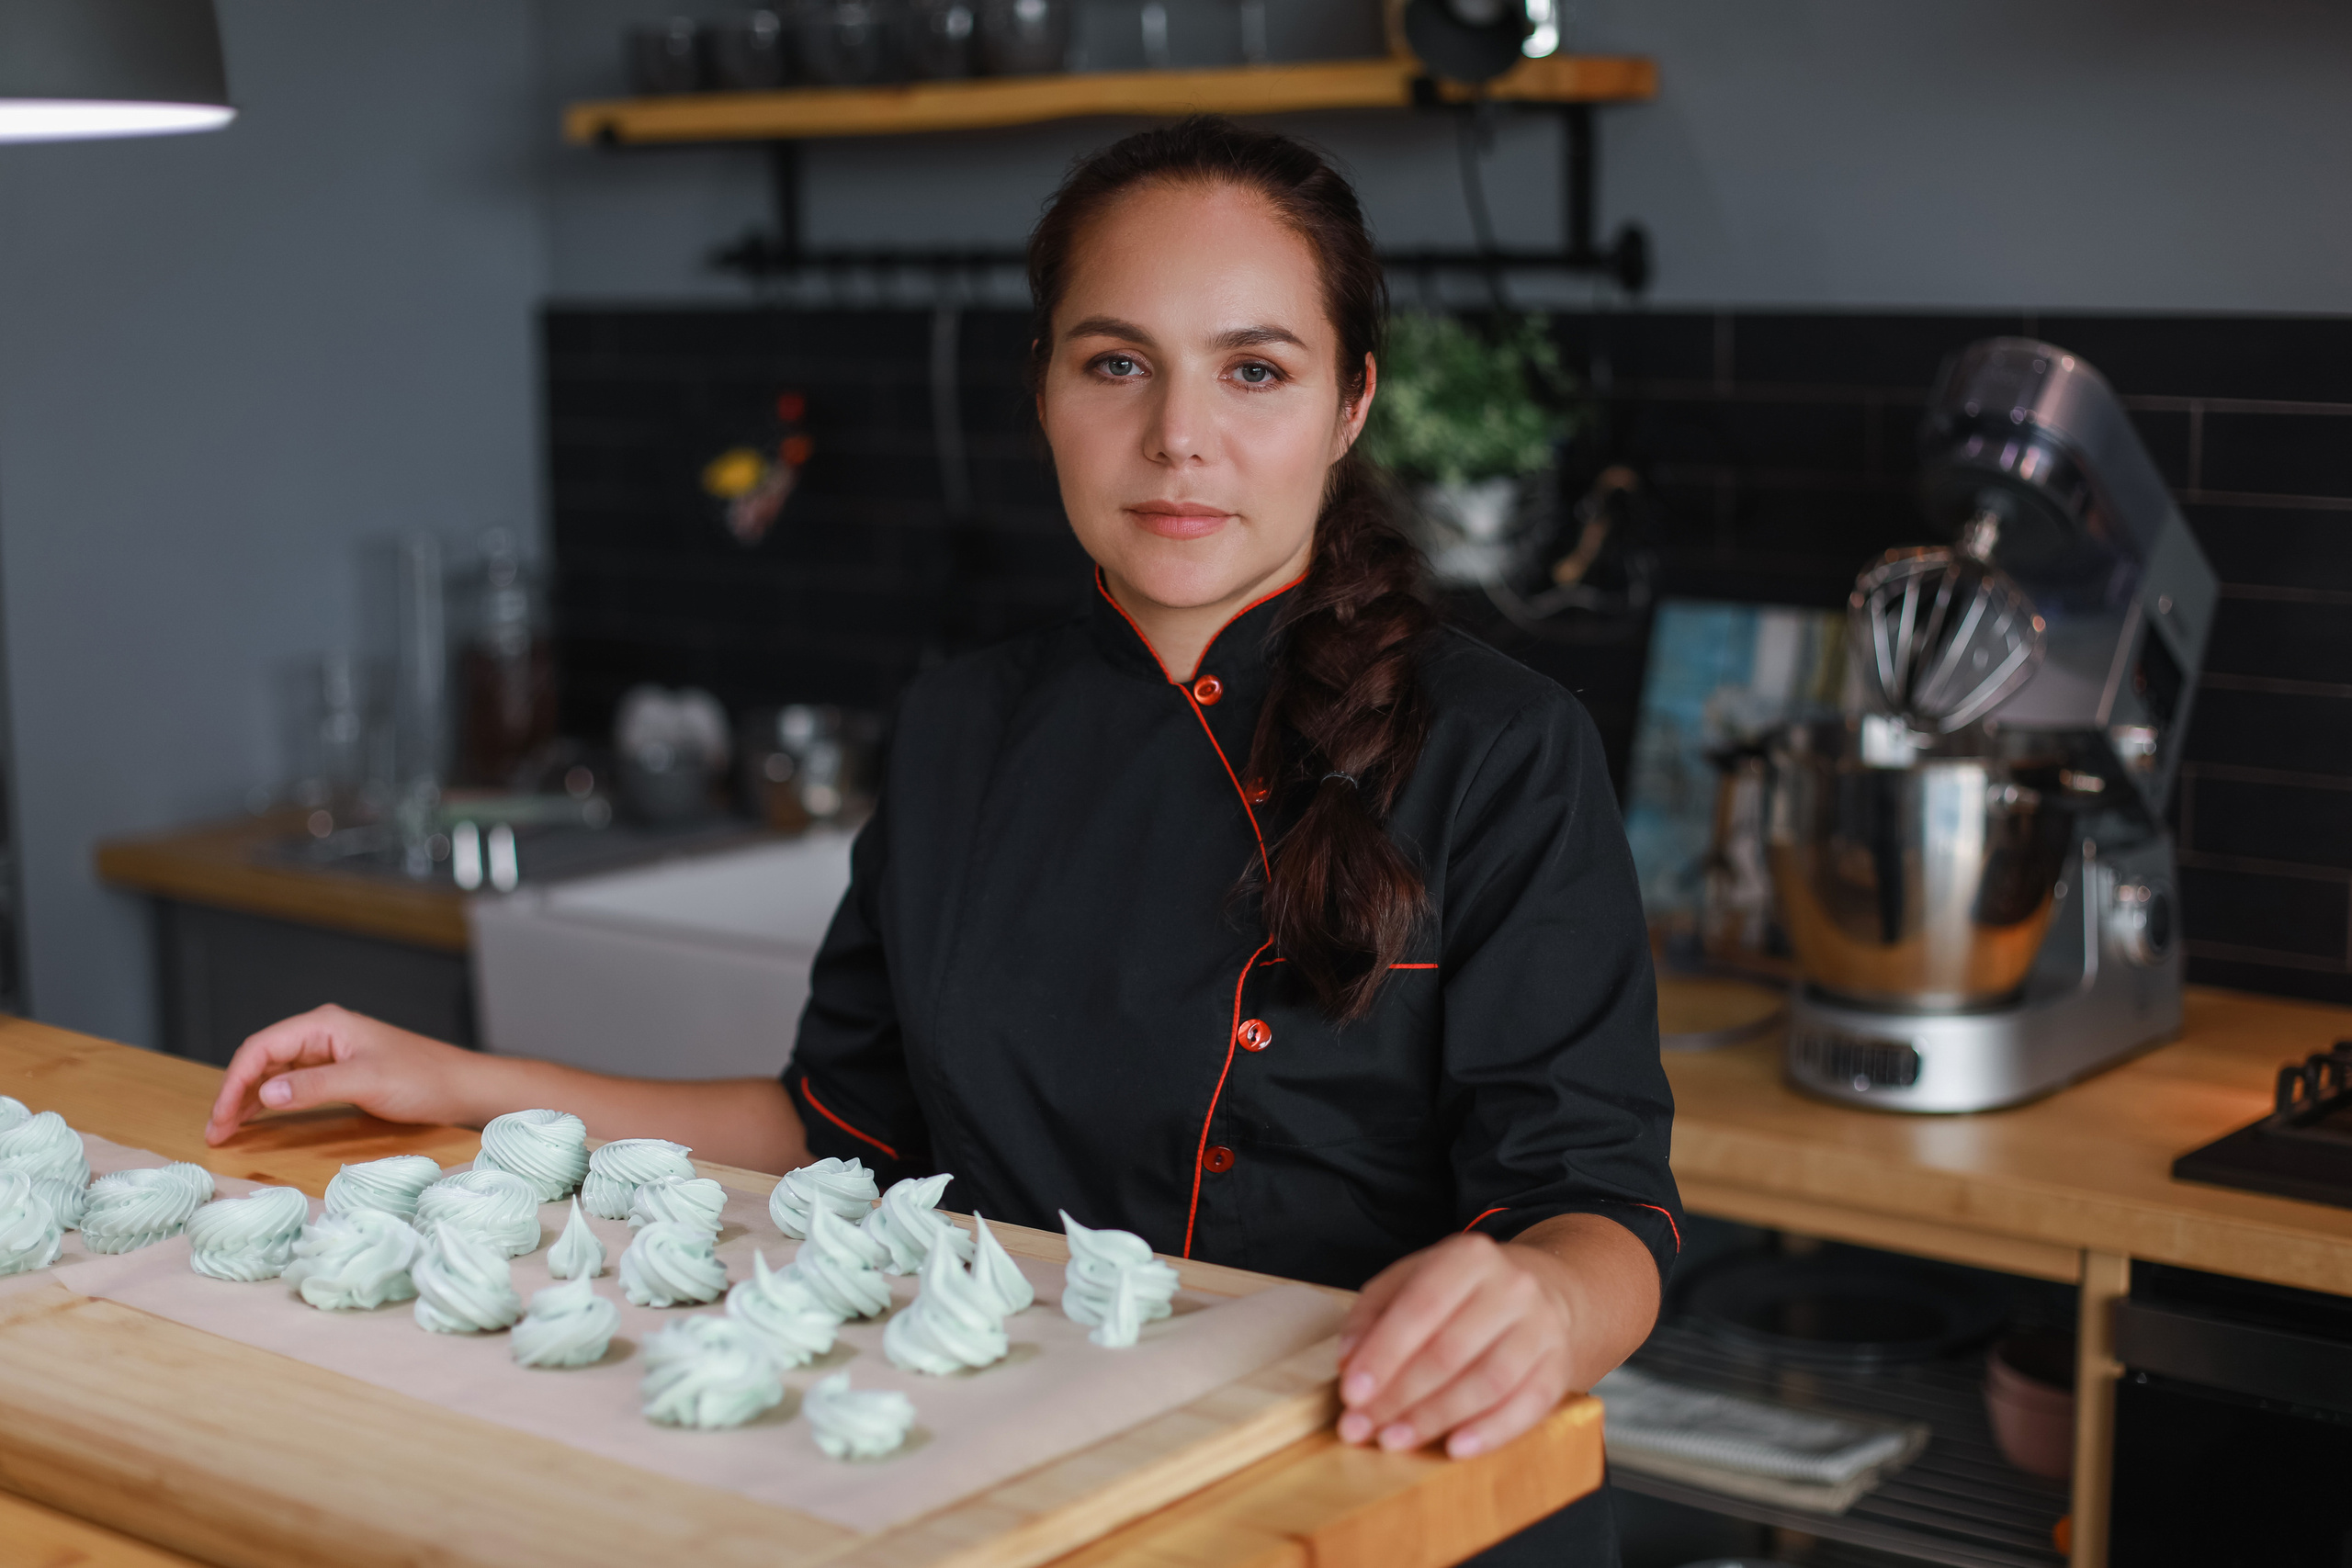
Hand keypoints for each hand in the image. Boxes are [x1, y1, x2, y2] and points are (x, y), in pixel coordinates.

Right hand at [203, 1005, 484, 1145]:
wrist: (460, 1086)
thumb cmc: (422, 1079)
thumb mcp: (367, 1082)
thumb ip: (315, 1086)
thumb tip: (265, 1094)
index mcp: (325, 1024)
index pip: (261, 1048)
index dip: (234, 1082)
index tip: (220, 1118)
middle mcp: (322, 1033)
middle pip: (261, 1059)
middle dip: (233, 1092)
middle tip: (215, 1131)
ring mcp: (329, 1052)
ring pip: (273, 1072)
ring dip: (247, 1099)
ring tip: (226, 1130)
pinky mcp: (338, 1071)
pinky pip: (291, 1083)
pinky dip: (270, 1100)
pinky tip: (256, 1118)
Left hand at [1334, 1231, 1579, 1459]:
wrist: (1544, 1293)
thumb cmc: (1461, 1294)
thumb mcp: (1411, 1282)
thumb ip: (1373, 1315)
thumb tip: (1349, 1360)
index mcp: (1468, 1257)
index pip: (1420, 1307)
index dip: (1383, 1354)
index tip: (1352, 1393)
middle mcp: (1511, 1288)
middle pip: (1449, 1351)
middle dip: (1399, 1396)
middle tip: (1363, 1427)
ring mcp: (1541, 1328)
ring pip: (1487, 1381)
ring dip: (1435, 1418)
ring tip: (1395, 1440)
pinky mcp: (1559, 1367)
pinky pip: (1527, 1406)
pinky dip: (1490, 1432)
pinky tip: (1454, 1448)